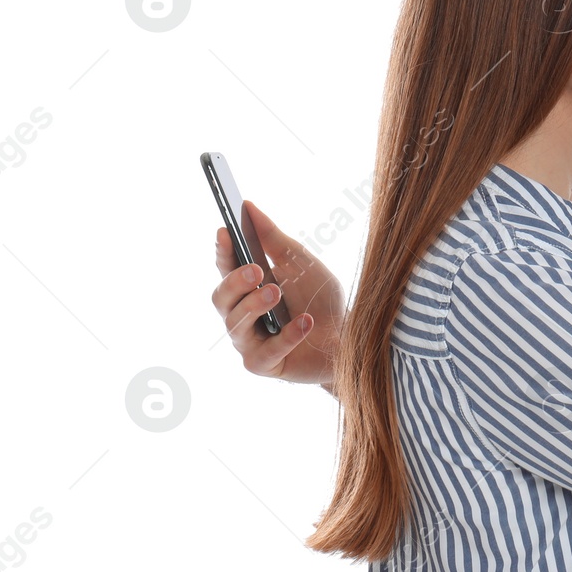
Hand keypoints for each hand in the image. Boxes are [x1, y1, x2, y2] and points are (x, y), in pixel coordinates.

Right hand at [211, 199, 343, 389]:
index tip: (225, 232)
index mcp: (247, 289)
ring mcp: (250, 343)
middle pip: (221, 299)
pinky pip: (265, 352)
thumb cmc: (320, 299)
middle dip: (235, 282)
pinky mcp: (264, 365)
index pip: (225, 269)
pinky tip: (305, 322)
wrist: (350, 337)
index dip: (222, 252)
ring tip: (277, 292)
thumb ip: (274, 238)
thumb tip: (248, 206)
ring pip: (236, 325)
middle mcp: (242, 316)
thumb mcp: (301, 263)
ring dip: (256, 305)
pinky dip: (287, 336)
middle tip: (256, 270)